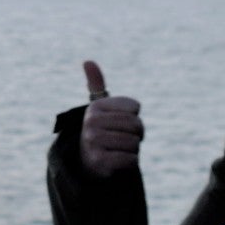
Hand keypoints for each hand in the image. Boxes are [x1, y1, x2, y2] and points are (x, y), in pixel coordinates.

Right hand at [79, 61, 143, 177]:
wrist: (88, 162)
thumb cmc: (101, 130)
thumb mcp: (99, 108)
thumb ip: (96, 84)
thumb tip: (88, 61)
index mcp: (95, 107)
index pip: (135, 109)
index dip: (135, 117)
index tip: (120, 123)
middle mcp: (90, 123)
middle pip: (136, 126)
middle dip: (136, 135)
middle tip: (123, 139)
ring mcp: (93, 142)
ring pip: (135, 143)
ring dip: (132, 149)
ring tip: (119, 150)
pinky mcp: (99, 162)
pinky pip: (131, 160)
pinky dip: (130, 162)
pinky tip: (119, 161)